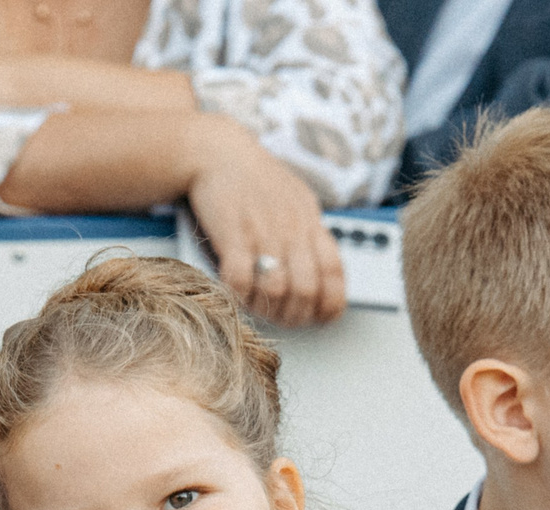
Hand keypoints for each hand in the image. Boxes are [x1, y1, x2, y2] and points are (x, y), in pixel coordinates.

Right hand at [183, 120, 344, 328]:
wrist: (215, 150)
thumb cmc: (253, 179)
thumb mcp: (295, 200)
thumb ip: (308, 233)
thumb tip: (321, 271)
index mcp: (310, 221)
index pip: (334, 272)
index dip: (331, 303)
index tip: (320, 317)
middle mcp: (291, 228)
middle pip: (307, 289)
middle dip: (295, 315)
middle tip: (281, 318)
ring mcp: (263, 231)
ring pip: (277, 289)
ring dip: (266, 309)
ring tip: (256, 308)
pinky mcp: (233, 232)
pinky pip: (241, 278)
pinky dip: (238, 294)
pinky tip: (234, 291)